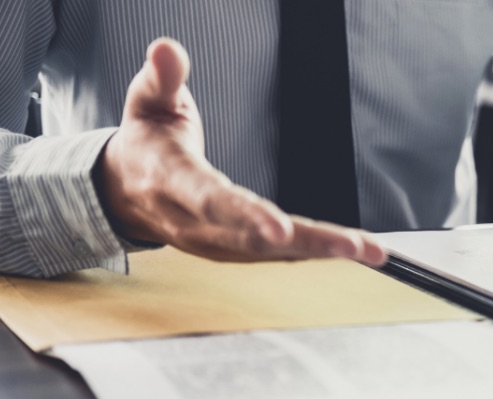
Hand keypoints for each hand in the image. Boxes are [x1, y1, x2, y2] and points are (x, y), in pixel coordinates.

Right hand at [96, 38, 385, 265]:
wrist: (124, 190)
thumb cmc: (147, 141)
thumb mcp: (148, 101)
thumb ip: (162, 78)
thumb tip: (166, 49)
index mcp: (173, 182)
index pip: (211, 201)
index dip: (246, 215)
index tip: (280, 229)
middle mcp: (194, 222)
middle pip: (254, 239)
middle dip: (307, 243)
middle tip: (353, 246)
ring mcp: (213, 242)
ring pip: (273, 253)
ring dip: (321, 251)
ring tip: (368, 250)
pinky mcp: (232, 251)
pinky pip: (277, 255)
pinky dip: (314, 253)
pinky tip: (352, 250)